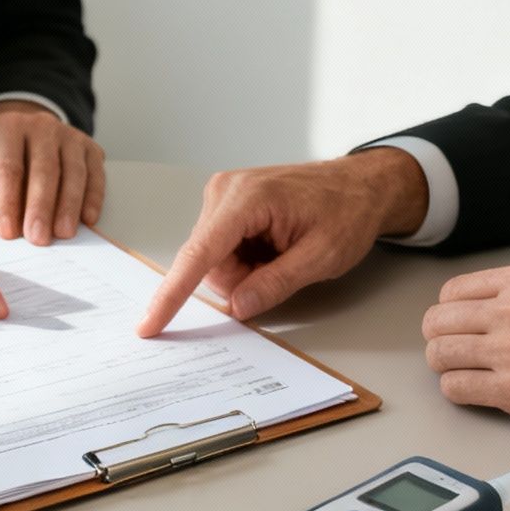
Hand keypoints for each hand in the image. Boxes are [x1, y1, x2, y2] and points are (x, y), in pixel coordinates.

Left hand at [0, 101, 105, 243]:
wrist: (19, 128)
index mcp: (6, 129)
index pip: (8, 168)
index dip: (8, 201)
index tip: (7, 232)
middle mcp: (40, 127)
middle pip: (44, 169)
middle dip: (41, 207)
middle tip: (37, 238)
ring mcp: (68, 136)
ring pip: (72, 171)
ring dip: (69, 205)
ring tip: (63, 233)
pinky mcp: (88, 147)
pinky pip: (94, 173)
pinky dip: (93, 197)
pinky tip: (87, 219)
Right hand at [137, 148, 428, 336]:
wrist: (360, 186)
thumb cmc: (347, 211)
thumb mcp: (321, 257)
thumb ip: (275, 284)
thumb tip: (237, 307)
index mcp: (248, 199)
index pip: (199, 254)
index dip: (172, 295)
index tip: (150, 324)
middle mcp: (225, 191)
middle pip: (207, 263)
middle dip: (241, 280)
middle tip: (283, 267)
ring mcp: (222, 196)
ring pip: (213, 261)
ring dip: (245, 271)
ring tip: (282, 252)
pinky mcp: (225, 205)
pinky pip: (221, 251)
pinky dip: (246, 260)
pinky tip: (273, 246)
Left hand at [421, 263, 509, 440]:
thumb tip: (498, 302)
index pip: (453, 292)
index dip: (451, 313)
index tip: (458, 327)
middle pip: (438, 322)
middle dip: (442, 339)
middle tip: (456, 354)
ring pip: (440, 355)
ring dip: (447, 367)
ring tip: (466, 374)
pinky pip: (457, 390)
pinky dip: (460, 393)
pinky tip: (478, 394)